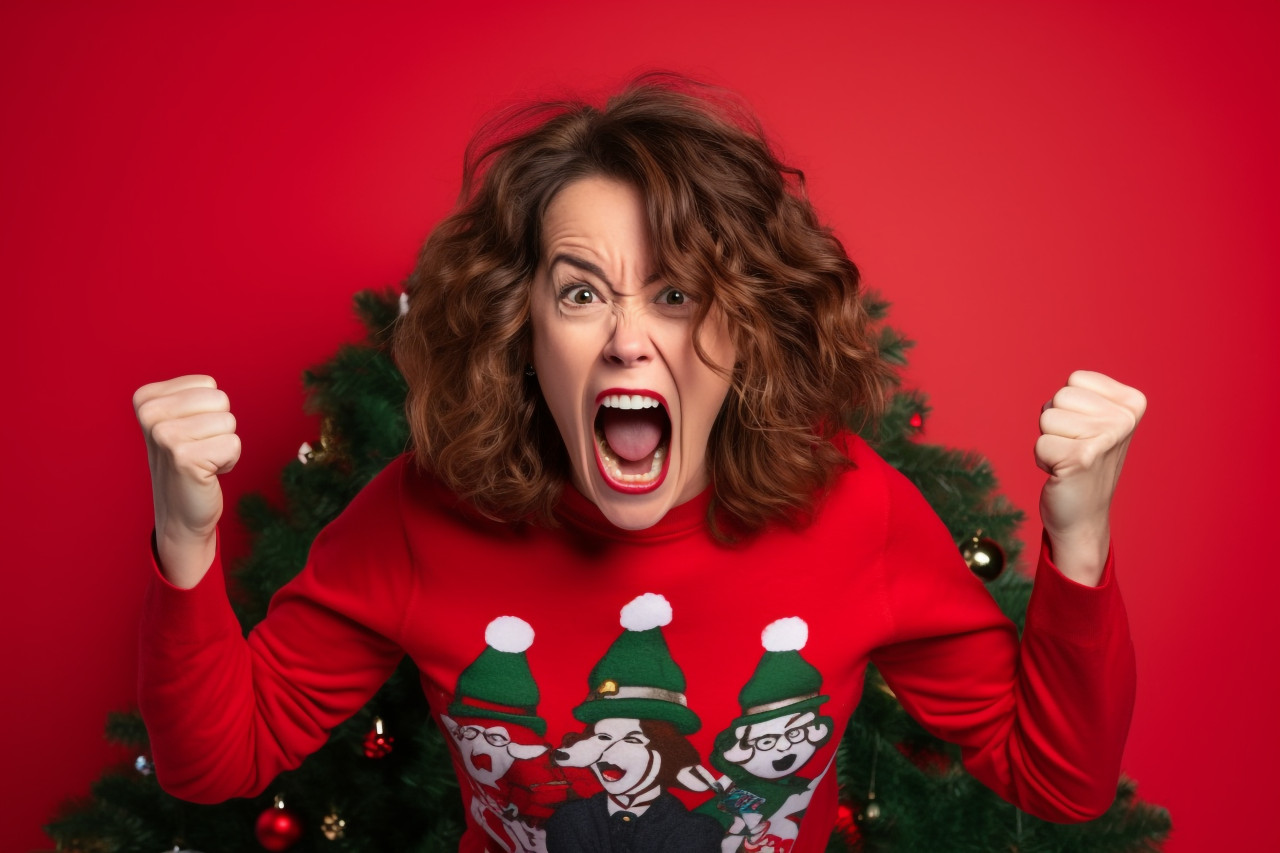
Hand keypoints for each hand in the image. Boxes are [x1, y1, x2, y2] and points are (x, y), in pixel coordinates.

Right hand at [133, 375, 240, 587]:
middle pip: (220, 399)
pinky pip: (233, 444)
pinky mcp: (183, 458)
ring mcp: (164, 436)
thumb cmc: (187, 461)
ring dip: (223, 445)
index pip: (207, 384)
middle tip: (198, 449)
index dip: (209, 411)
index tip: (190, 434)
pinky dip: (229, 461)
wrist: (179, 513)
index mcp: (146, 399)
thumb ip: (193, 396)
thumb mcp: (181, 421)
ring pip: (228, 421)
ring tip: (201, 461)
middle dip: (219, 426)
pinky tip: (206, 473)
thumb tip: (212, 387)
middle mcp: (150, 414)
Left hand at [1035, 370, 1145, 584]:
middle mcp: (1125, 419)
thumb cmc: (1083, 463)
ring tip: (1069, 459)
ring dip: (1050, 440)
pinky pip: (1040, 443)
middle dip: (1056, 422)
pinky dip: (1043, 459)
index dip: (1069, 406)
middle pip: (1060, 395)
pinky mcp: (1083, 458)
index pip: (1076, 379)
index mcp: (1133, 403)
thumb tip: (1067, 387)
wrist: (1084, 517)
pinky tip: (1063, 473)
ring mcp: (1106, 439)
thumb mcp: (1095, 421)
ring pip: (1047, 417)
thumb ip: (1084, 396)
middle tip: (1074, 447)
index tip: (1085, 430)